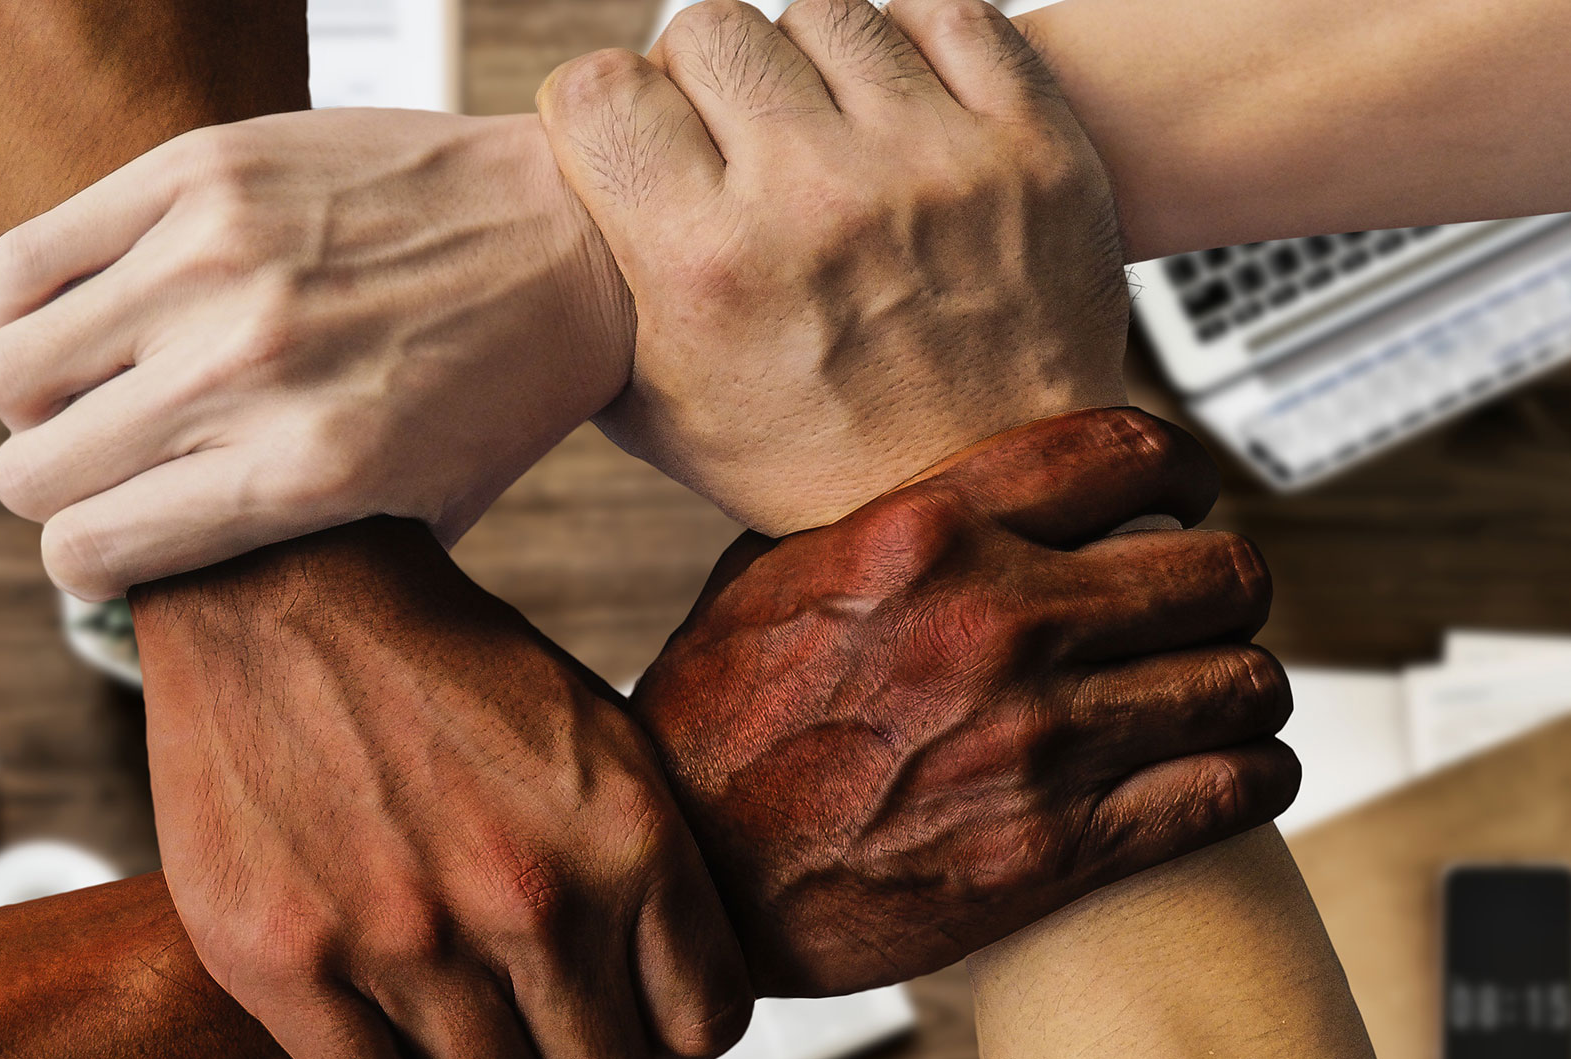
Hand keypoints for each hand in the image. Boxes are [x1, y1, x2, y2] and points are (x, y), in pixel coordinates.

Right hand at [0, 110, 631, 600]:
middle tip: (99, 463)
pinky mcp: (199, 171)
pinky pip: (25, 257)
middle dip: (53, 483)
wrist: (578, 236)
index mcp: (303, 472)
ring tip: (91, 383)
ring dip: (34, 392)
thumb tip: (176, 587)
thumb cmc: (505, 381)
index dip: (85, 560)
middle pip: (31, 468)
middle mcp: (248, 370)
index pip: (91, 548)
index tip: (104, 545)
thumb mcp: (422, 511)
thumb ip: (297, 555)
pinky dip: (21, 298)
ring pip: (5, 364)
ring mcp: (216, 261)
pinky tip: (77, 308)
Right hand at [132, 519, 749, 1058]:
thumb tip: (676, 1012)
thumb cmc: (445, 668)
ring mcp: (405, 941)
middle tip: (546, 1016)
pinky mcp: (286, 963)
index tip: (633, 1016)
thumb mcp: (598, 740)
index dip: (669, 1034)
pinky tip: (388, 1011)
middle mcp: (530, 901)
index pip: (699, 1027)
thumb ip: (646, 874)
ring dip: (486, 1058)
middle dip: (581, 1050)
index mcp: (628, 840)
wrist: (282, 588)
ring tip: (465, 1001)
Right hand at [537, 0, 1131, 534]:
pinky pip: (945, 16)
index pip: (601, 88)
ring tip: (821, 131)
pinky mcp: (1029, 145)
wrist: (992, 498)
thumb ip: (595, 295)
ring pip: (823, 12)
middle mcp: (816, 200)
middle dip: (700, 80)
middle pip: (708, 29)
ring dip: (806, 62)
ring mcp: (932, 163)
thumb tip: (541, 208)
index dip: (604, 109)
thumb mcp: (661, 409)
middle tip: (729, 141)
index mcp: (708, 267)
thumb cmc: (814, 460)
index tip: (630, 140)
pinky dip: (910, 49)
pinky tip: (897, 113)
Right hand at [636, 408, 1299, 994]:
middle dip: (1226, 584)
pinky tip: (1233, 768)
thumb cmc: (717, 728)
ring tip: (1222, 691)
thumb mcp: (771, 575)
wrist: (698, 879)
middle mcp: (995, 625)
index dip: (1181, 467)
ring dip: (1243, 684)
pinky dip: (1252, 774)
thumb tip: (960, 482)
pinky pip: (1229, 789)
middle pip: (1217, 572)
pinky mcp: (1059, 848)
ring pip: (1243, 681)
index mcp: (925, 535)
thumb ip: (883, 518)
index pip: (1124, 455)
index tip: (1186, 491)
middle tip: (1210, 602)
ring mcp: (1037, 741)